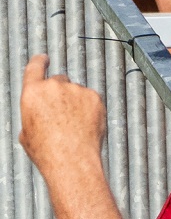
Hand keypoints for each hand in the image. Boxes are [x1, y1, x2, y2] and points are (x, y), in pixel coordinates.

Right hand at [18, 56, 105, 171]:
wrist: (72, 159)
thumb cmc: (47, 151)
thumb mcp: (27, 131)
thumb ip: (34, 112)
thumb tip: (41, 111)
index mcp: (32, 92)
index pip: (35, 67)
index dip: (40, 61)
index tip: (44, 58)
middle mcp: (54, 86)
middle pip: (59, 81)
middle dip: (61, 94)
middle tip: (64, 114)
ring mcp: (76, 90)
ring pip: (77, 92)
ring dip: (77, 102)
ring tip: (75, 125)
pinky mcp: (94, 97)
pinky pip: (92, 99)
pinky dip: (91, 108)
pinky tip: (87, 124)